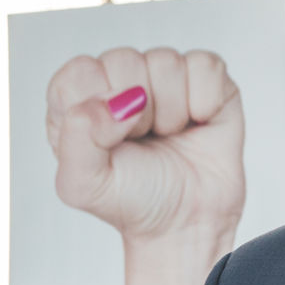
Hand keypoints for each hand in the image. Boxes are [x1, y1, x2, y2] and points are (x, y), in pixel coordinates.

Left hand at [46, 48, 244, 243]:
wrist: (188, 224)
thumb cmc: (134, 202)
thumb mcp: (85, 185)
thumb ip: (78, 139)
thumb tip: (116, 101)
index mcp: (80, 99)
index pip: (80, 72)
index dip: (99, 107)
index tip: (111, 140)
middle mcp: (119, 81)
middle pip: (124, 59)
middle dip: (138, 112)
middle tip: (143, 141)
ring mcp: (164, 77)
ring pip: (167, 62)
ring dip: (172, 111)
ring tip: (169, 135)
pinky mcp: (206, 80)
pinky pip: (206, 66)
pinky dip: (205, 101)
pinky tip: (198, 122)